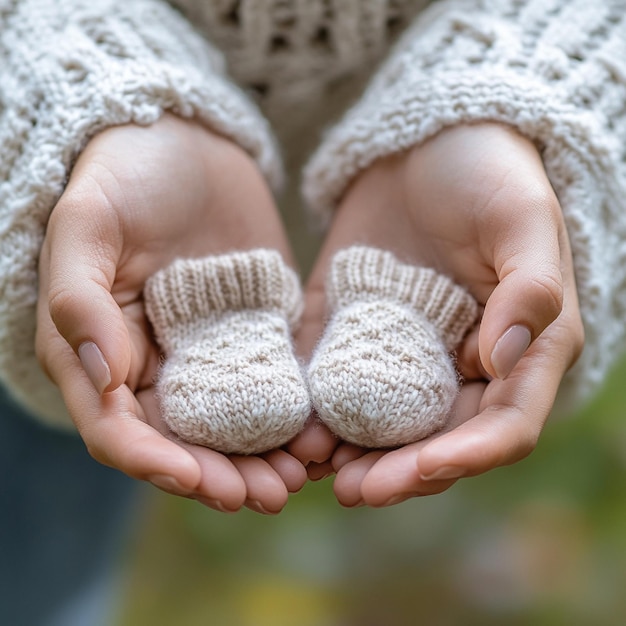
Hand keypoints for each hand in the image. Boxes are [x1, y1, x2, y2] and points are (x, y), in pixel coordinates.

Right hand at [36, 114, 310, 513]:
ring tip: (301, 475)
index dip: (153, 459)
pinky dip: (292, 417)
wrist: (184, 141)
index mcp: (100, 350)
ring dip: (261, 458)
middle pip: (182, 441)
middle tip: (268, 494)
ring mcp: (206, 352)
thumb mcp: (89, 224)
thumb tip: (103, 375)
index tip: (197, 478)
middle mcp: (153, 364)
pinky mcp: (253, 333)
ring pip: (230, 426)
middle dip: (220, 475)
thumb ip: (81, 296)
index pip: (118, 426)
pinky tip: (320, 432)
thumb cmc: (124, 173)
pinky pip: (272, 386)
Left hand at [298, 123, 583, 505]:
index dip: (465, 457)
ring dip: (351, 451)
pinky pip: (336, 376)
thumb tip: (502, 361)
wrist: (429, 140)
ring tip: (312, 468)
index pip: (502, 425)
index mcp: (518, 348)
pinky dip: (316, 407)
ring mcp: (404, 347)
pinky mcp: (354, 325)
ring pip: (383, 422)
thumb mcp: (522, 221)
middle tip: (352, 489)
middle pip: (436, 439)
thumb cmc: (492, 172)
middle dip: (397, 471)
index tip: (417, 470)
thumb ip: (528, 290)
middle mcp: (461, 361)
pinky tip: (292, 425)